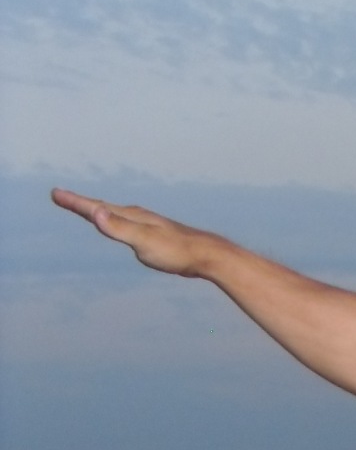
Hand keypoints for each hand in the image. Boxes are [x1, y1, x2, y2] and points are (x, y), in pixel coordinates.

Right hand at [51, 189, 220, 278]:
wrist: (207, 256)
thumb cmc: (176, 251)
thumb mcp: (143, 241)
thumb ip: (119, 227)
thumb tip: (95, 211)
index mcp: (131, 216)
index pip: (96, 207)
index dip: (74, 202)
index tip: (55, 193)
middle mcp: (137, 216)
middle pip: (102, 207)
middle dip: (80, 203)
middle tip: (60, 196)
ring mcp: (147, 225)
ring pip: (115, 215)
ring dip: (97, 210)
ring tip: (85, 208)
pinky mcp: (155, 236)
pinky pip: (127, 225)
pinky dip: (115, 221)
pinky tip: (121, 225)